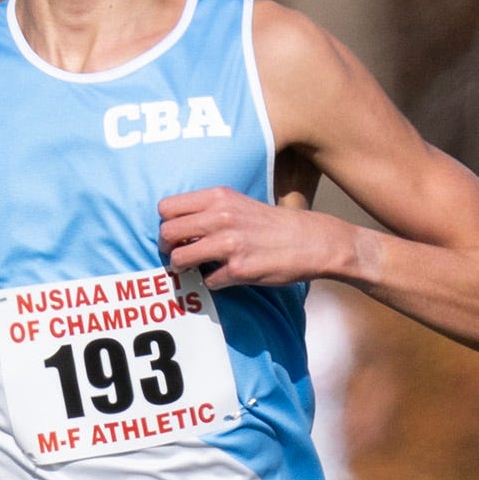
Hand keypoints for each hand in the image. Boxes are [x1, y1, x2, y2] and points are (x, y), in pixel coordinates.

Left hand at [159, 187, 360, 288]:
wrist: (312, 241)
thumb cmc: (274, 224)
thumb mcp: (240, 204)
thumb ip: (210, 210)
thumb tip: (179, 226)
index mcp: (219, 197)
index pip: (166, 208)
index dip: (167, 223)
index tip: (176, 233)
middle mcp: (221, 218)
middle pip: (167, 234)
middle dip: (168, 248)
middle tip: (179, 253)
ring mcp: (229, 245)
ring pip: (180, 260)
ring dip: (183, 268)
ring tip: (195, 268)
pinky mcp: (239, 270)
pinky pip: (208, 281)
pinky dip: (213, 282)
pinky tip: (225, 276)